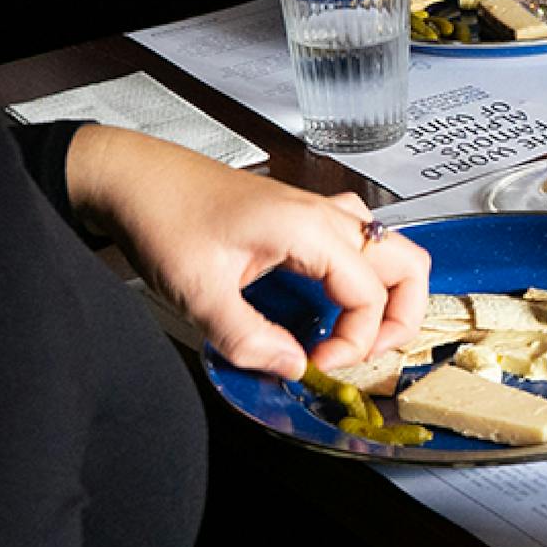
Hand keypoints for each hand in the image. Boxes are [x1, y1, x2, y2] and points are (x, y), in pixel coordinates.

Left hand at [65, 125, 428, 375]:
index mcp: (310, 229)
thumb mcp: (199, 293)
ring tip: (357, 333)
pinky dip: (363, 276)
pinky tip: (329, 300)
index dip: (354, 342)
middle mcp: (327, 216)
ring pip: (391, 251)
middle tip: (362, 354)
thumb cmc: (165, 217)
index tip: (316, 365)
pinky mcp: (305, 216)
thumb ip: (249, 338)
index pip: (370, 295)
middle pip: (408, 265)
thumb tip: (292, 367)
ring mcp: (320, 212)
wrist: (138, 179)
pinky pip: (360, 242)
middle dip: (399, 318)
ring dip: (389, 295)